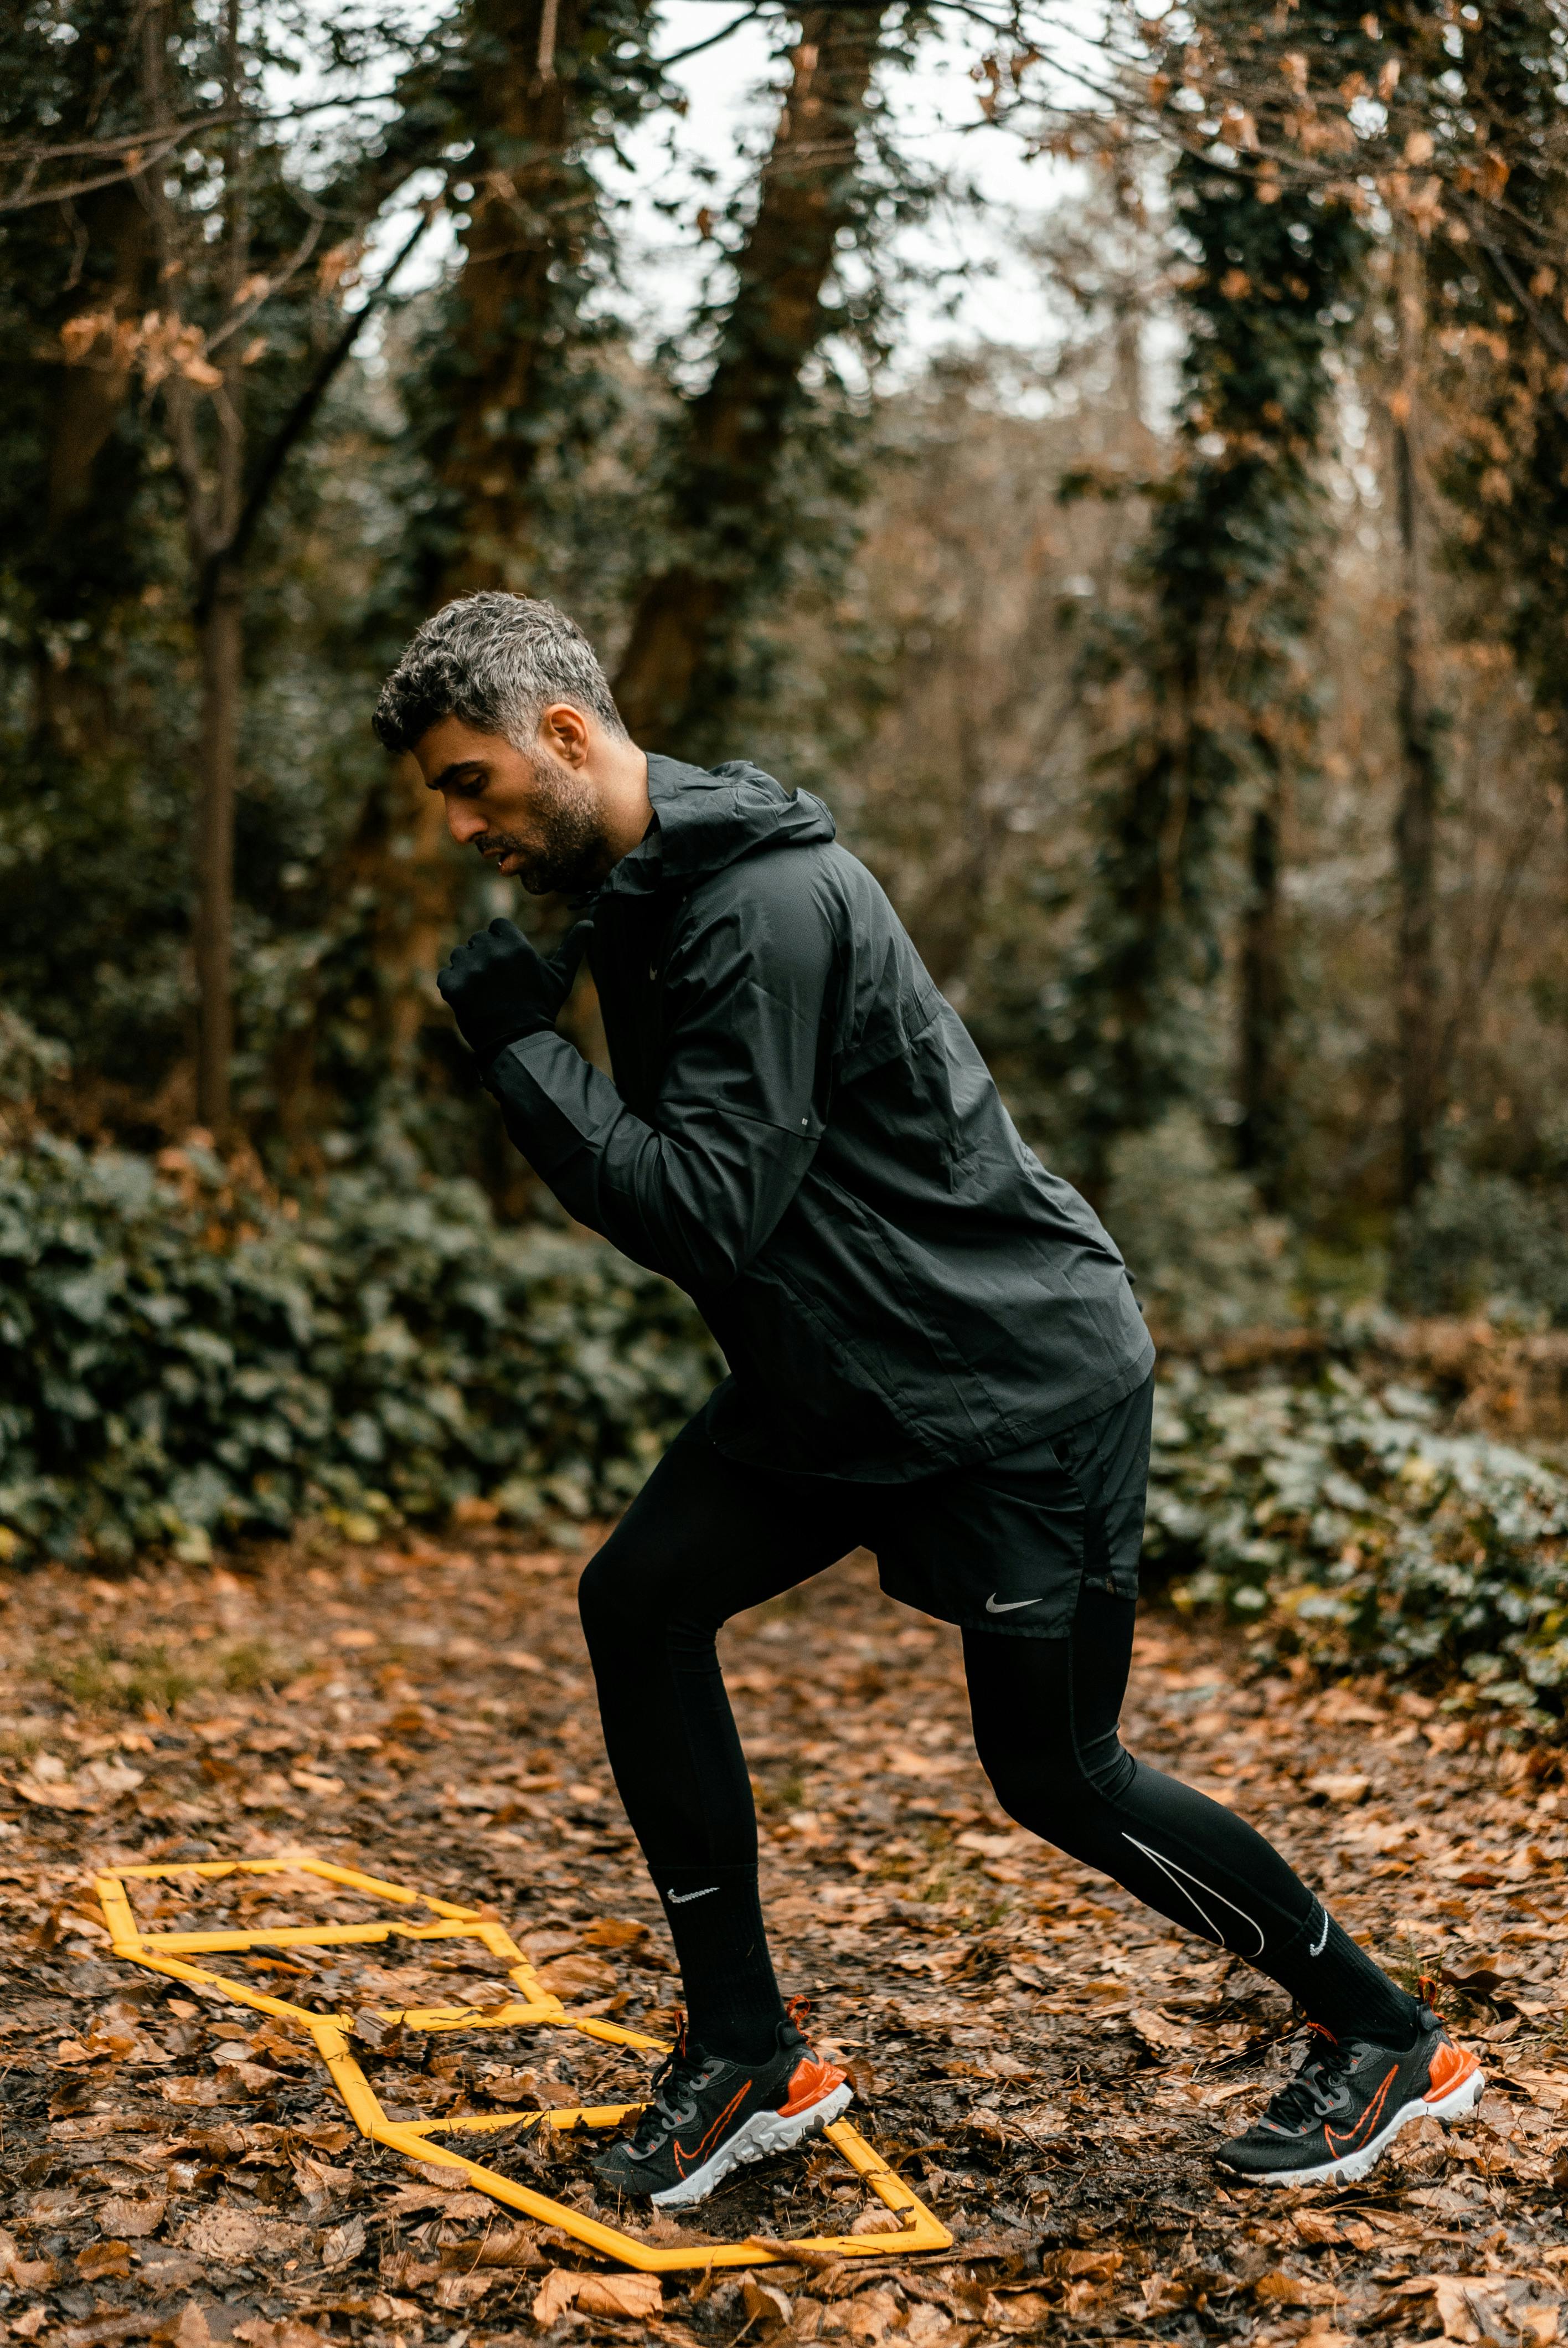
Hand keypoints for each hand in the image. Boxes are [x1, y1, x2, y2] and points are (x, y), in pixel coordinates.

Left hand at [437, 918, 592, 1066]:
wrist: (518, 1044)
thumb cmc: (541, 1009)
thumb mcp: (560, 977)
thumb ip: (573, 947)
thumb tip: (590, 922)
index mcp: (517, 946)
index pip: (497, 926)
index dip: (501, 942)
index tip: (507, 962)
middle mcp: (492, 953)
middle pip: (477, 940)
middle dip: (484, 957)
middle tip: (496, 983)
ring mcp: (471, 970)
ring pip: (459, 955)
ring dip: (468, 970)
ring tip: (483, 992)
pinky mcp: (454, 987)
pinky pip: (445, 976)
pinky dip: (454, 987)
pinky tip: (470, 1001)